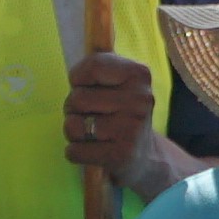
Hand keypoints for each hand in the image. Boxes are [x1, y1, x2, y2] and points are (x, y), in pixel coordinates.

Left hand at [59, 50, 158, 178]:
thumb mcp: (118, 82)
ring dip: (73, 132)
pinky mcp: (121, 155)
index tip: (84, 87)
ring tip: (89, 133)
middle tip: (89, 115)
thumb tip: (81, 63)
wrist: (146, 155)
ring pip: (73, 126)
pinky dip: (74, 152)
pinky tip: (90, 150)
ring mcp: (131, 129)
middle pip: (78, 98)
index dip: (78, 78)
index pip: (94, 66)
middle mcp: (139, 100)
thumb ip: (97, 67)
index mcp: (139, 75)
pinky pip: (75, 151)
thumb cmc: (121, 112)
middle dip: (72, 108)